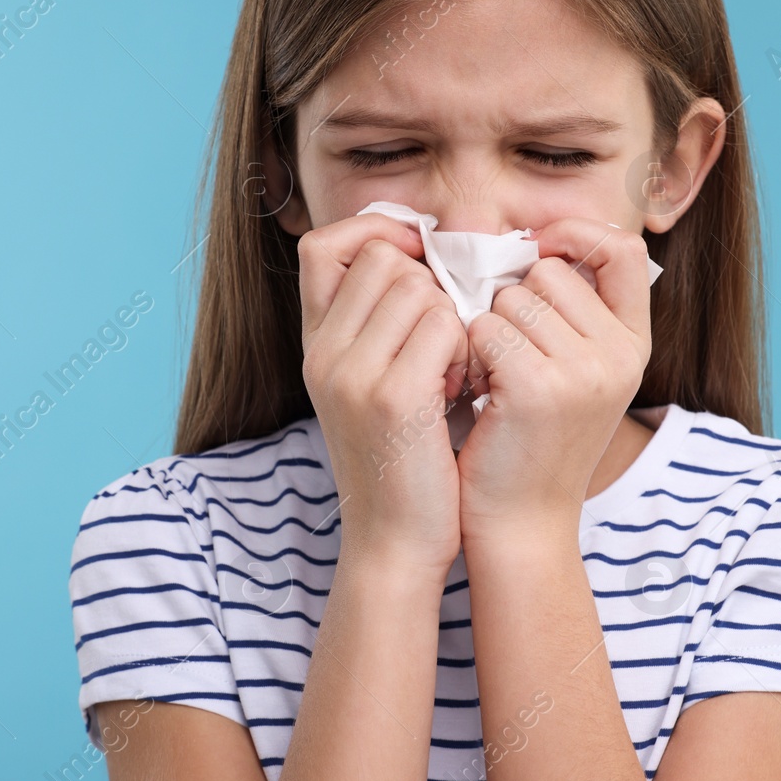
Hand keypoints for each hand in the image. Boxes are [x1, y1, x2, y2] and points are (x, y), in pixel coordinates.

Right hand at [298, 213, 470, 575]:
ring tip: (453, 372)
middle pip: (383, 259)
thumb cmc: (402, 462)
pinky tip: (461, 390)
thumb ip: (380, 326)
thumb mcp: (372, 387)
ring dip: (452, 320)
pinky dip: (466, 349)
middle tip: (445, 343)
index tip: (418, 260)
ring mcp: (352, 373)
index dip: (375, 235)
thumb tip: (420, 257)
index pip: (325, 245)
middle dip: (430, 287)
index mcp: (314, 346)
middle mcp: (322, 353)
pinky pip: (445, 325)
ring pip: (419, 287)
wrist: (395, 545)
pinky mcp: (393, 397)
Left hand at [456, 218, 652, 541]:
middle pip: (548, 273)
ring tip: (495, 383)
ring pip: (510, 299)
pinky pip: (483, 327)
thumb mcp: (578, 375)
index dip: (575, 236)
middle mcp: (620, 355)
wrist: (522, 524)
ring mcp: (584, 371)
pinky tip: (480, 395)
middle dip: (514, 305)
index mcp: (635, 345)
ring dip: (487, 333)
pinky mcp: (537, 387)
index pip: (620, 249)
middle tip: (510, 361)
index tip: (538, 252)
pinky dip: (469, 355)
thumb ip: (575, 314)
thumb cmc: (533, 442)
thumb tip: (539, 244)